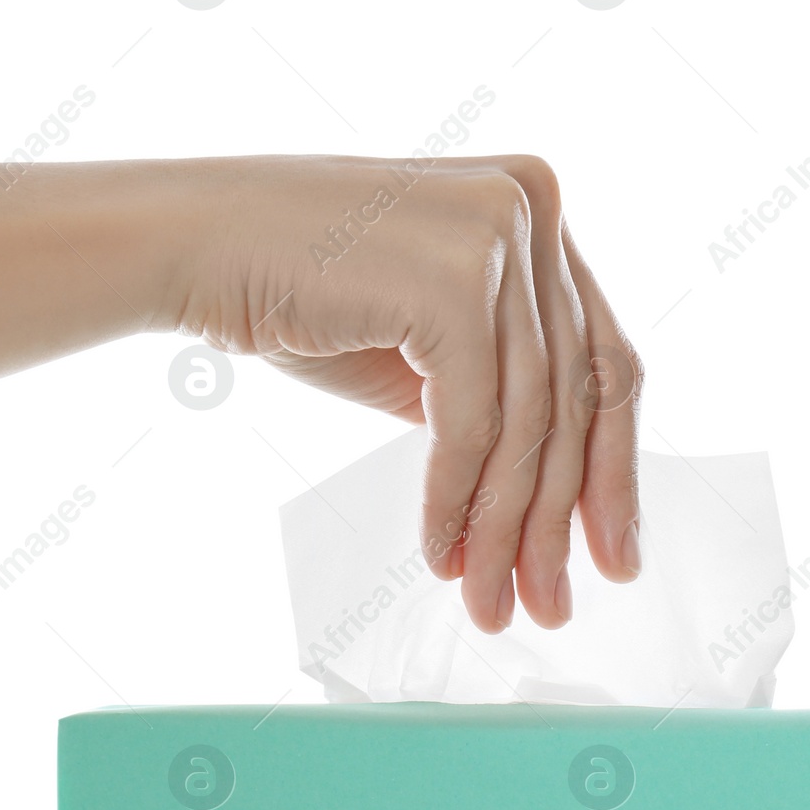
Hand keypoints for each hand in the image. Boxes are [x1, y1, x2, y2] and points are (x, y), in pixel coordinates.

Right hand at [174, 155, 643, 633]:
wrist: (195, 247)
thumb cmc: (299, 291)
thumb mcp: (429, 342)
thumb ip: (500, 390)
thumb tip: (560, 504)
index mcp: (538, 206)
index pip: (606, 360)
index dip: (614, 471)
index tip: (610, 554)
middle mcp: (533, 205)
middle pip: (581, 398)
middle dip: (561, 520)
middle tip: (549, 605)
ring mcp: (498, 235)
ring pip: (530, 423)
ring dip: (505, 530)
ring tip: (488, 600)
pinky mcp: (456, 280)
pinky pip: (473, 424)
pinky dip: (455, 501)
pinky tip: (440, 553)